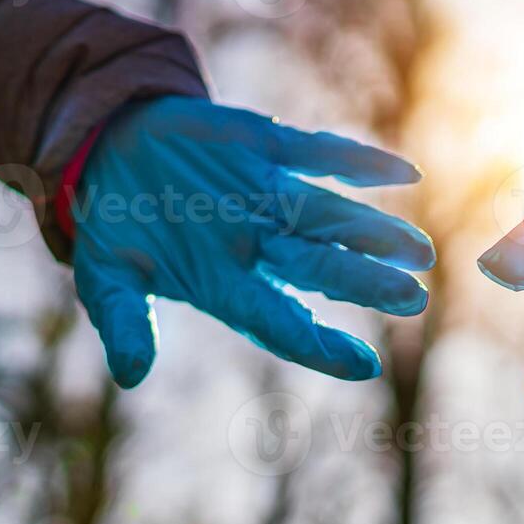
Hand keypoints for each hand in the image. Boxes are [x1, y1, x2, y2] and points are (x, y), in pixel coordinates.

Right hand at [72, 97, 433, 386]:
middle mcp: (255, 244)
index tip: (364, 365)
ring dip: (373, 232)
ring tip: (418, 251)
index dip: (318, 345)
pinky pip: (320, 154)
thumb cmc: (113, 226)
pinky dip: (359, 160)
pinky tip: (404, 171)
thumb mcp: (104, 277)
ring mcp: (265, 195)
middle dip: (364, 283)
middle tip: (415, 298)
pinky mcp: (264, 147)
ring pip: (329, 216)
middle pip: (319, 268)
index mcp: (222, 283)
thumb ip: (122, 322)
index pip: (277, 321)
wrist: (109, 150)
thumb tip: (130, 375)